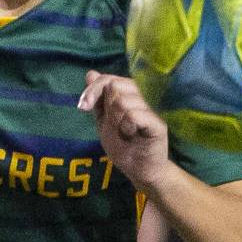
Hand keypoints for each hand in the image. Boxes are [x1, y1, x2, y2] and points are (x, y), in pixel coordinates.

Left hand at [77, 70, 169, 191]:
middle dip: (107, 108)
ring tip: (126, 132)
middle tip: (114, 125)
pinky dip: (127, 126)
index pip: (108, 79)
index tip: (83, 107)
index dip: (93, 90)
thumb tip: (90, 73)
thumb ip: (97, 99)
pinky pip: (134, 115)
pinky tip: (132, 134)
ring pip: (123, 101)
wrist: (138, 169)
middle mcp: (144, 95)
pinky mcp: (158, 124)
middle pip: (115, 86)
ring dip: (117, 120)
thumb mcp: (104, 121)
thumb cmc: (123, 144)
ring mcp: (153, 108)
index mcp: (130, 93)